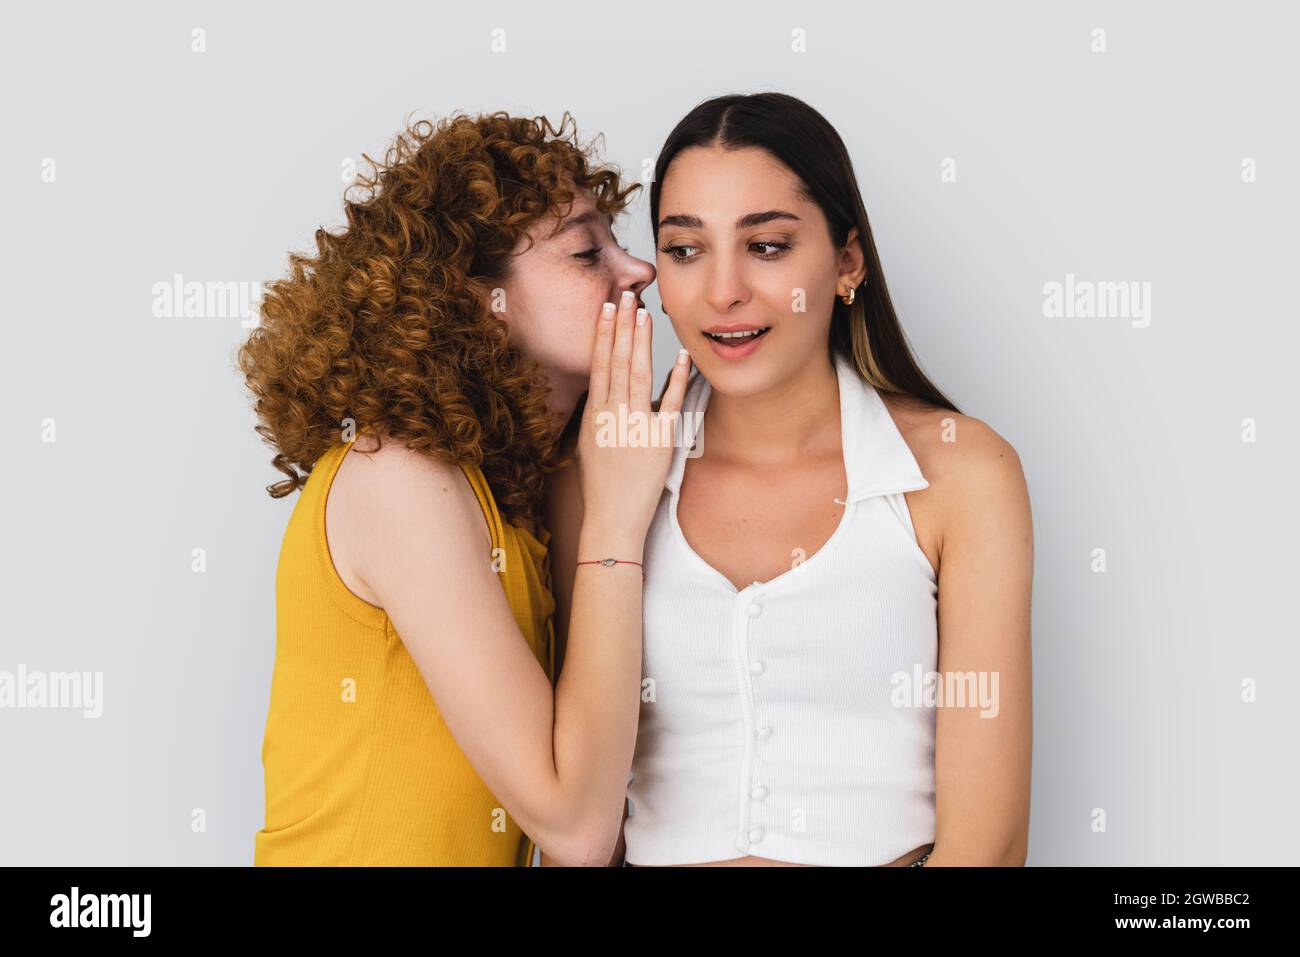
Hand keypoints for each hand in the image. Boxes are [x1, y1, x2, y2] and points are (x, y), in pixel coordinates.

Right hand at [576, 289, 691, 538]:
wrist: (611, 519)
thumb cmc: (601, 487)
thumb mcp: (589, 445)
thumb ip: (598, 416)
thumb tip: (603, 392)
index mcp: (595, 416)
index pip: (599, 365)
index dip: (604, 334)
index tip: (608, 308)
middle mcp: (612, 416)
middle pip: (617, 362)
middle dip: (622, 326)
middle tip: (627, 296)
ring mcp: (635, 427)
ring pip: (638, 375)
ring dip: (641, 342)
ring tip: (644, 314)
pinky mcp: (659, 441)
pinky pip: (669, 404)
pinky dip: (676, 378)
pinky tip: (681, 355)